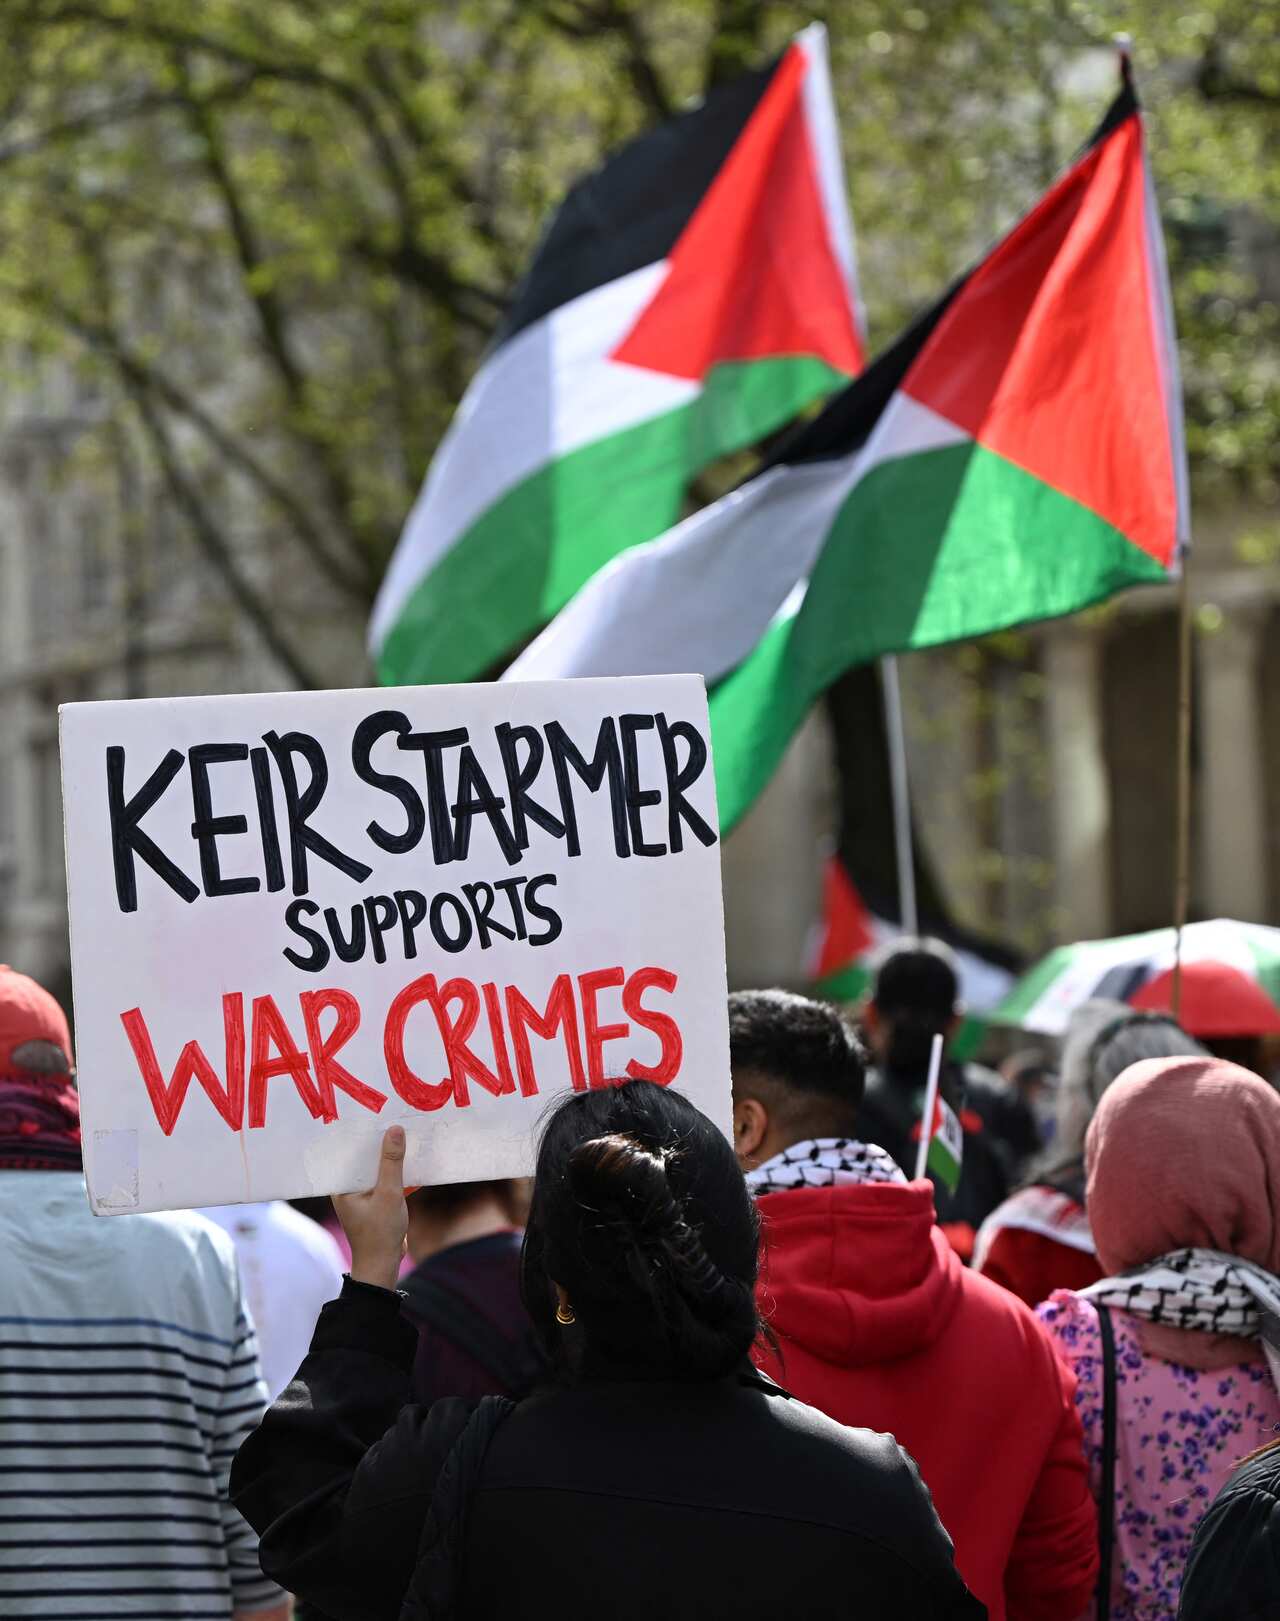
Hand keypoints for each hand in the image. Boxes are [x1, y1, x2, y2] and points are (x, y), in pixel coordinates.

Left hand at [334, 1125, 408, 1291]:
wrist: (383, 1266)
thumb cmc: (379, 1233)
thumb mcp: (389, 1193)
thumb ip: (391, 1162)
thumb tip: (394, 1130)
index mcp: (342, 1185)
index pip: (349, 1151)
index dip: (362, 1134)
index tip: (375, 1114)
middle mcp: (348, 1187)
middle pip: (364, 1158)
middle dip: (379, 1142)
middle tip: (393, 1118)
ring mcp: (362, 1195)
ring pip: (377, 1168)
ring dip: (391, 1157)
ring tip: (405, 1134)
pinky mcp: (376, 1201)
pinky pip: (386, 1179)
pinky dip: (398, 1172)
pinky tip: (414, 1160)